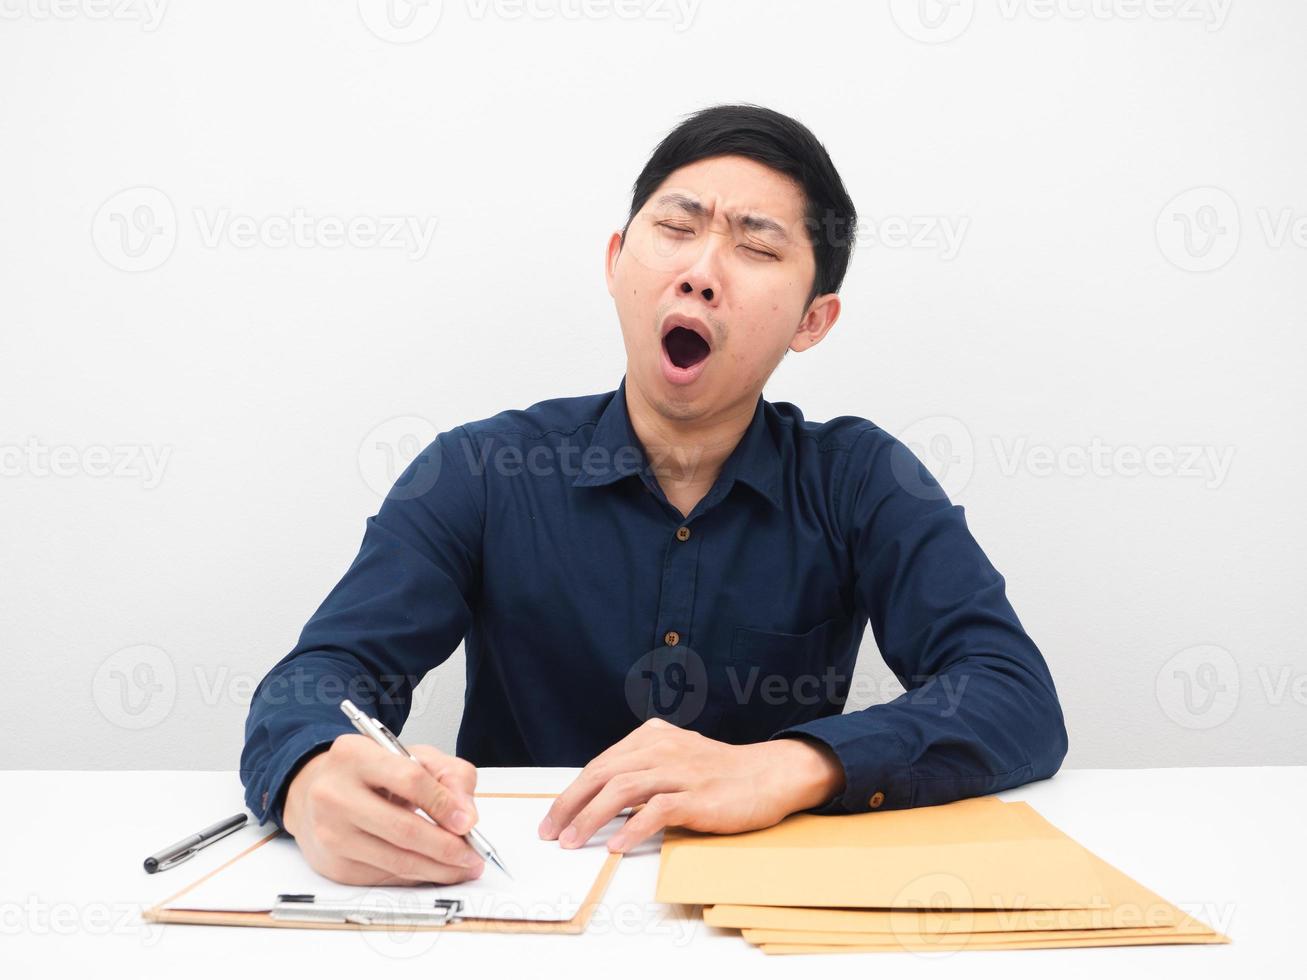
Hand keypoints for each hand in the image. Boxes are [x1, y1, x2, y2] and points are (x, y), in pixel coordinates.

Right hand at [282, 733, 485, 885]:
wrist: (317, 794)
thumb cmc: (371, 774)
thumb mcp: (412, 757)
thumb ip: (450, 775)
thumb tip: (467, 816)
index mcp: (354, 755)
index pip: (410, 780)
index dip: (444, 804)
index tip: (469, 823)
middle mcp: (334, 794)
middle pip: (403, 829)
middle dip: (447, 847)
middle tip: (473, 856)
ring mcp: (331, 833)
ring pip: (396, 861)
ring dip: (438, 869)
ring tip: (463, 868)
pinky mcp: (333, 865)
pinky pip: (386, 877)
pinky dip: (416, 876)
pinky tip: (433, 870)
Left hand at [537, 718, 844, 853]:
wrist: (769, 774)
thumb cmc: (719, 773)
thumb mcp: (675, 757)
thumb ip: (642, 768)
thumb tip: (599, 798)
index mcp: (652, 737)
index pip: (600, 764)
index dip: (572, 793)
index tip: (553, 819)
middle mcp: (662, 748)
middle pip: (602, 774)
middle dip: (570, 805)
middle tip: (551, 832)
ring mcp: (680, 771)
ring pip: (622, 790)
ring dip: (591, 818)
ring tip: (573, 841)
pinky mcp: (698, 796)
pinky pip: (657, 810)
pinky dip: (632, 829)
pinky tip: (617, 846)